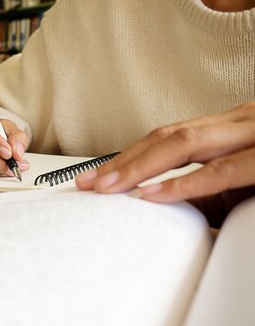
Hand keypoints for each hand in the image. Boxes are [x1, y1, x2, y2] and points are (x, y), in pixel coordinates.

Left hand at [76, 103, 254, 203]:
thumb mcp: (243, 184)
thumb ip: (206, 191)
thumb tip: (160, 202)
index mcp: (228, 127)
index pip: (167, 137)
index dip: (128, 156)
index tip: (95, 175)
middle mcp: (238, 123)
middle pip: (166, 137)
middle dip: (122, 161)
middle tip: (87, 183)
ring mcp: (253, 134)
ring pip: (184, 144)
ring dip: (139, 168)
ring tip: (107, 188)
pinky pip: (220, 170)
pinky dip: (182, 183)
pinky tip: (150, 194)